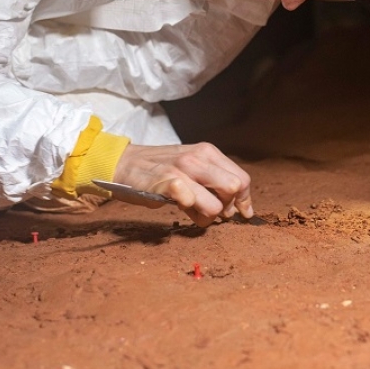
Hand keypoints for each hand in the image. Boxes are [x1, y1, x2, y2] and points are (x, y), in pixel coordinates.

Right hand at [113, 142, 252, 226]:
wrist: (125, 163)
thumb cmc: (160, 169)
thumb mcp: (191, 166)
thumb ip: (213, 181)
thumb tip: (237, 208)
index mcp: (208, 152)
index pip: (242, 178)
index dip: (244, 200)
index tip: (241, 213)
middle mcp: (198, 158)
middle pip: (235, 189)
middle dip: (227, 207)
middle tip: (211, 211)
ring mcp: (182, 169)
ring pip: (216, 204)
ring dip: (207, 216)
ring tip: (193, 212)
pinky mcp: (166, 183)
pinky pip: (190, 201)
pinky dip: (190, 212)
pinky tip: (181, 208)